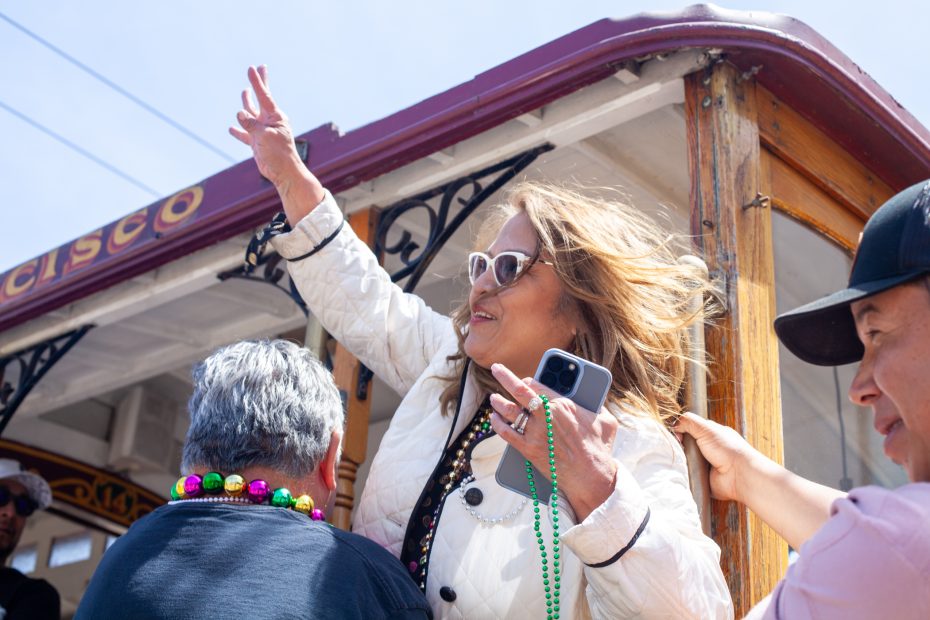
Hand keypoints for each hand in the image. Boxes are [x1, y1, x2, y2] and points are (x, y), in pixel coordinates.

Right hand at [229, 66, 324, 216]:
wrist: (283, 173)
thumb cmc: (279, 154)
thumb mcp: (265, 137)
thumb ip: (251, 124)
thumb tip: (239, 114)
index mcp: (275, 117)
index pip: (264, 95)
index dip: (257, 81)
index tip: (252, 68)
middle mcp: (269, 121)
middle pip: (260, 98)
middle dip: (259, 84)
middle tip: (259, 68)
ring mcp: (263, 131)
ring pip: (251, 114)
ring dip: (247, 103)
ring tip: (244, 92)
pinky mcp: (257, 143)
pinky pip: (245, 134)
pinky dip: (238, 131)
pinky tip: (231, 128)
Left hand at [489, 363, 618, 521]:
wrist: (590, 478)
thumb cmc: (599, 449)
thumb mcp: (605, 420)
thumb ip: (596, 406)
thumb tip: (594, 398)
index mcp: (562, 404)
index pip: (537, 385)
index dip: (527, 381)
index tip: (524, 379)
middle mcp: (545, 415)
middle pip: (519, 391)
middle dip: (505, 376)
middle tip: (496, 368)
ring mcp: (534, 433)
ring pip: (509, 411)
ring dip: (498, 402)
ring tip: (493, 397)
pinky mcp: (527, 449)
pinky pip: (506, 433)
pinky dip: (497, 424)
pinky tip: (494, 418)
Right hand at [674, 411, 762, 503]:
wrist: (738, 475)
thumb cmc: (727, 449)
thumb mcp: (706, 428)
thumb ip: (689, 421)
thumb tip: (674, 425)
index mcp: (712, 434)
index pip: (690, 429)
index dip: (681, 431)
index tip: (677, 436)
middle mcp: (709, 449)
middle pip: (685, 445)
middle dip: (680, 447)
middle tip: (680, 449)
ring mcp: (706, 464)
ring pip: (685, 460)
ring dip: (682, 461)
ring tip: (682, 461)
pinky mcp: (703, 479)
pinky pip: (688, 475)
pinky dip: (685, 474)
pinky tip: (684, 471)